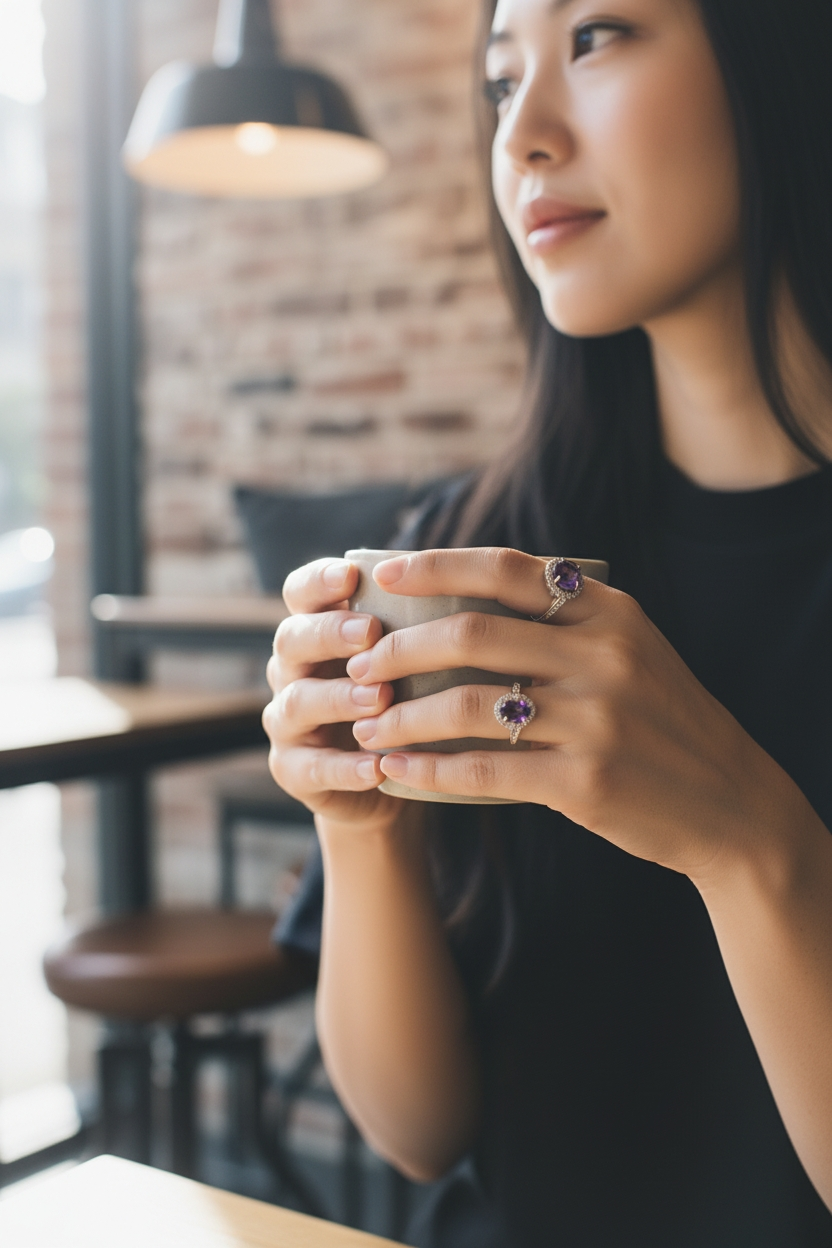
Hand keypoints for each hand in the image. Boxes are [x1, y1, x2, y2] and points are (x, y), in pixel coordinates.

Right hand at [263, 557, 403, 829]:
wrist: (395, 778)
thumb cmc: (406, 700)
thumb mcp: (411, 659)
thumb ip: (414, 627)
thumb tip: (462, 585)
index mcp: (316, 631)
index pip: (301, 593)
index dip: (319, 581)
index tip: (350, 574)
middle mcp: (292, 670)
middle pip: (292, 640)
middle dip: (329, 633)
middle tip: (369, 631)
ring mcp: (287, 722)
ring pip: (298, 701)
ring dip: (339, 697)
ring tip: (380, 698)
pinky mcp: (293, 772)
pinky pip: (312, 768)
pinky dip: (345, 768)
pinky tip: (377, 767)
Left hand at [347, 547, 783, 879]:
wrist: (730, 803)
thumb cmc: (663, 721)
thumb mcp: (632, 652)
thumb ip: (565, 624)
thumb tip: (463, 604)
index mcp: (610, 613)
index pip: (507, 570)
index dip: (436, 565)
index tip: (383, 572)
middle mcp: (603, 656)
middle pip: (472, 634)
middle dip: (399, 647)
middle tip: (358, 665)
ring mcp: (596, 719)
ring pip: (467, 705)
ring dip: (401, 716)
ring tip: (364, 725)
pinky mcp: (586, 781)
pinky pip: (483, 770)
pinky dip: (428, 770)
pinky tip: (395, 773)